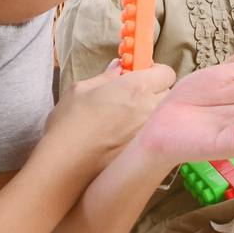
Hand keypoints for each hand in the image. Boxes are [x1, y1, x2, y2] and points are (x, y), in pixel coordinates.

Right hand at [44, 59, 177, 166]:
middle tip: (135, 96)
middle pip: (168, 94)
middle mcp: (150, 109)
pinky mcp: (147, 153)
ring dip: (151, 113)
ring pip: (163, 116)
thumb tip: (119, 68)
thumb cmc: (69, 124)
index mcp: (137, 88)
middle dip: (156, 92)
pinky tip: (125, 137)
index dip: (155, 72)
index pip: (167, 73)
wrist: (65, 164)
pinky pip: (154, 137)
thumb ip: (106, 76)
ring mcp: (150, 133)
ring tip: (129, 119)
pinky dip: (145, 134)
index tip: (142, 75)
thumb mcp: (81, 90)